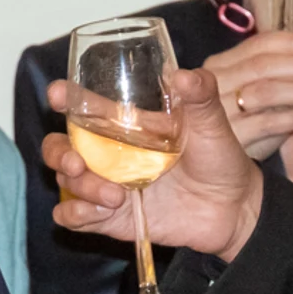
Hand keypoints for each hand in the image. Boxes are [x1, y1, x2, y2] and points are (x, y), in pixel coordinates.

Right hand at [42, 66, 266, 259]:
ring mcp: (107, 185)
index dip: (65, 98)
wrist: (234, 208)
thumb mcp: (212, 123)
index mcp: (125, 125)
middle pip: (59, 147)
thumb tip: (184, 75)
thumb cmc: (220, 158)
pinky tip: (100, 213)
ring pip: (66, 182)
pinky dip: (76, 215)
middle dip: (58, 153)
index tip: (58, 95)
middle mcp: (109, 153)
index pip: (83, 106)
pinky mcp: (110, 218)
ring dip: (80, 188)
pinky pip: (73, 217)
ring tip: (115, 197)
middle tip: (77, 163)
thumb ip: (200, 96)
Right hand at [201, 32, 292, 159]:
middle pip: (262, 65)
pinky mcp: (229, 137)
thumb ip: (278, 78)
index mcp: (220, 65)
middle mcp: (215, 83)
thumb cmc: (237, 127)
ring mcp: (219, 110)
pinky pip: (267, 122)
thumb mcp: (253, 96)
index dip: (292, 43)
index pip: (258, 45)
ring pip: (265, 91)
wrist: (211, 172)